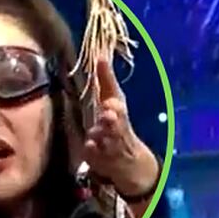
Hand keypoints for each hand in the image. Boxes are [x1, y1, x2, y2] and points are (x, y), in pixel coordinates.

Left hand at [82, 59, 158, 195]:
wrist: (129, 161)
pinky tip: (89, 147)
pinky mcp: (100, 159)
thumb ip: (106, 80)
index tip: (110, 102)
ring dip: (99, 135)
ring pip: (103, 138)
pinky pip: (93, 154)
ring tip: (95, 134)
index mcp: (120, 113)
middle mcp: (118, 130)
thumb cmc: (118, 124)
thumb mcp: (115, 101)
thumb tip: (100, 56)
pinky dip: (91, 151)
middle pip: (115, 124)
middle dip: (111, 120)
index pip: (119, 106)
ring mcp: (110, 146)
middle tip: (108, 115)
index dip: (114, 105)